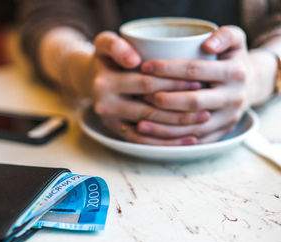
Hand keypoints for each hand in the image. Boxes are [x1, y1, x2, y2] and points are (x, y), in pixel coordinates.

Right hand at [88, 31, 209, 144]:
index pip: (146, 84)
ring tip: (202, 121)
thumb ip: (116, 46)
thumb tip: (135, 60)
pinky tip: (188, 139)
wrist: (90, 80)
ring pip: (149, 130)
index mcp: (104, 83)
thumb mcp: (105, 43)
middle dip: (180, 109)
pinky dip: (166, 143)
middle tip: (206, 106)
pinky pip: (143, 142)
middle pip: (149, 110)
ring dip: (177, 128)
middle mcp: (106, 105)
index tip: (198, 81)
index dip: (173, 84)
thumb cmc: (105, 59)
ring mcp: (111, 122)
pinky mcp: (118, 132)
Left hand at [138, 26, 257, 143]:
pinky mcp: (221, 134)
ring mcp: (228, 119)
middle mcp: (234, 98)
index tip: (145, 66)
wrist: (250, 85)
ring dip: (164, 126)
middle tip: (142, 94)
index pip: (195, 70)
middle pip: (193, 102)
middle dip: (165, 100)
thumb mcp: (235, 40)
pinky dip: (172, 141)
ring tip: (140, 121)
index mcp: (234, 73)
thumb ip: (224, 35)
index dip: (167, 68)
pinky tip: (153, 137)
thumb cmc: (232, 59)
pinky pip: (194, 142)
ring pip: (192, 127)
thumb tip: (207, 44)